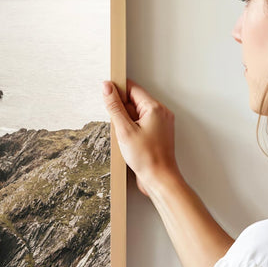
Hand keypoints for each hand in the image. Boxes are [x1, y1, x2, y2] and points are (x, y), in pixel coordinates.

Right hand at [101, 79, 179, 196]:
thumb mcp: (124, 130)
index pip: (133, 88)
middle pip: (135, 101)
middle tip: (118, 126)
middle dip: (122, 111)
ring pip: (137, 114)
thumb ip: (114, 106)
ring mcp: (161, 124)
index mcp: (155, 108)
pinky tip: (129, 142)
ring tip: (125, 137)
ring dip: (126, 122)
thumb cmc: (147, 158)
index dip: (118, 90)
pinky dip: (132, 130)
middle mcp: (161, 113)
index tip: (106, 94)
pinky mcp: (158, 134)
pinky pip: (141, 124)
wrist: (159, 179)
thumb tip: (107, 87)